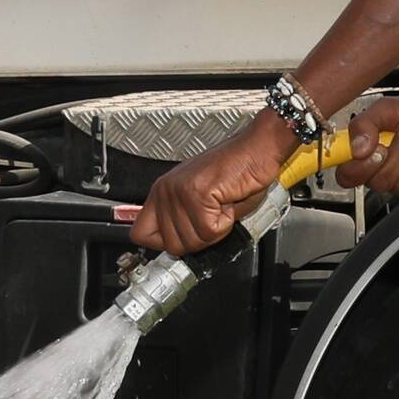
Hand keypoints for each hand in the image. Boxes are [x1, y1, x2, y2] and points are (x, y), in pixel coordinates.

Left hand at [128, 116, 295, 258]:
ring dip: (216, 230)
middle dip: (200, 240)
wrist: (258, 150)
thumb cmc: (238, 173)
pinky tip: (228, 202)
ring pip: (193, 241)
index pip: (140, 234)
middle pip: (172, 245)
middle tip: (215, 217)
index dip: (165, 244)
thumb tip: (178, 247)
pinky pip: (210, 230)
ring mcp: (178, 191)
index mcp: (162, 192)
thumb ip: (184, 223)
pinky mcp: (196, 192)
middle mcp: (165, 190)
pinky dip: (226, 223)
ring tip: (222, 205)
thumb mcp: (204, 203)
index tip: (185, 240)